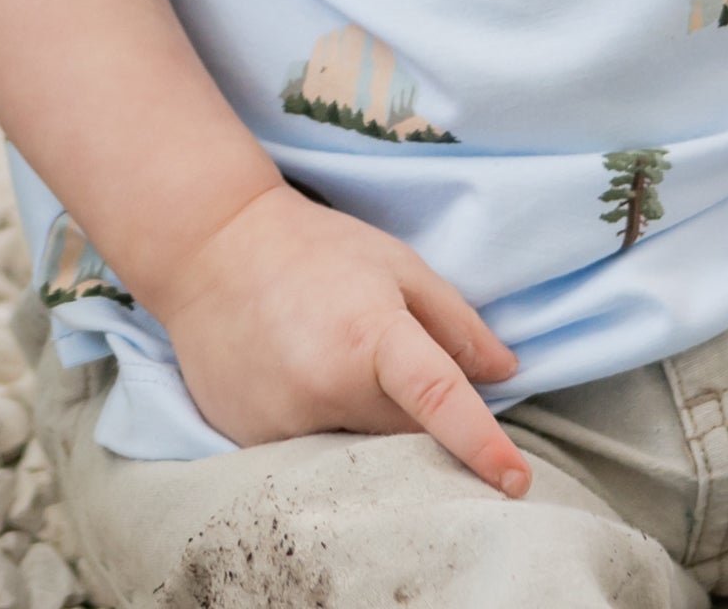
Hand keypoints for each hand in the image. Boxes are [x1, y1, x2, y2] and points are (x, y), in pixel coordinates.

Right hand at [151, 178, 530, 494]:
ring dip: (365, 420)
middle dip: (416, 415)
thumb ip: (455, 322)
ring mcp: (285, 423)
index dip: (482, 444)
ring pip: (358, 450)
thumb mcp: (396, 263)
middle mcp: (327, 388)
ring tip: (331, 356)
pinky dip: (321, 427)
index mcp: (371, 335)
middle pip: (404, 435)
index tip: (517, 480)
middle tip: (387, 361)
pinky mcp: (252, 442)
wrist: (211, 248)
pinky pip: (311, 453)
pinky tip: (297, 374)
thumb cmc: (314, 248)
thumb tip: (507, 372)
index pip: (439, 399)